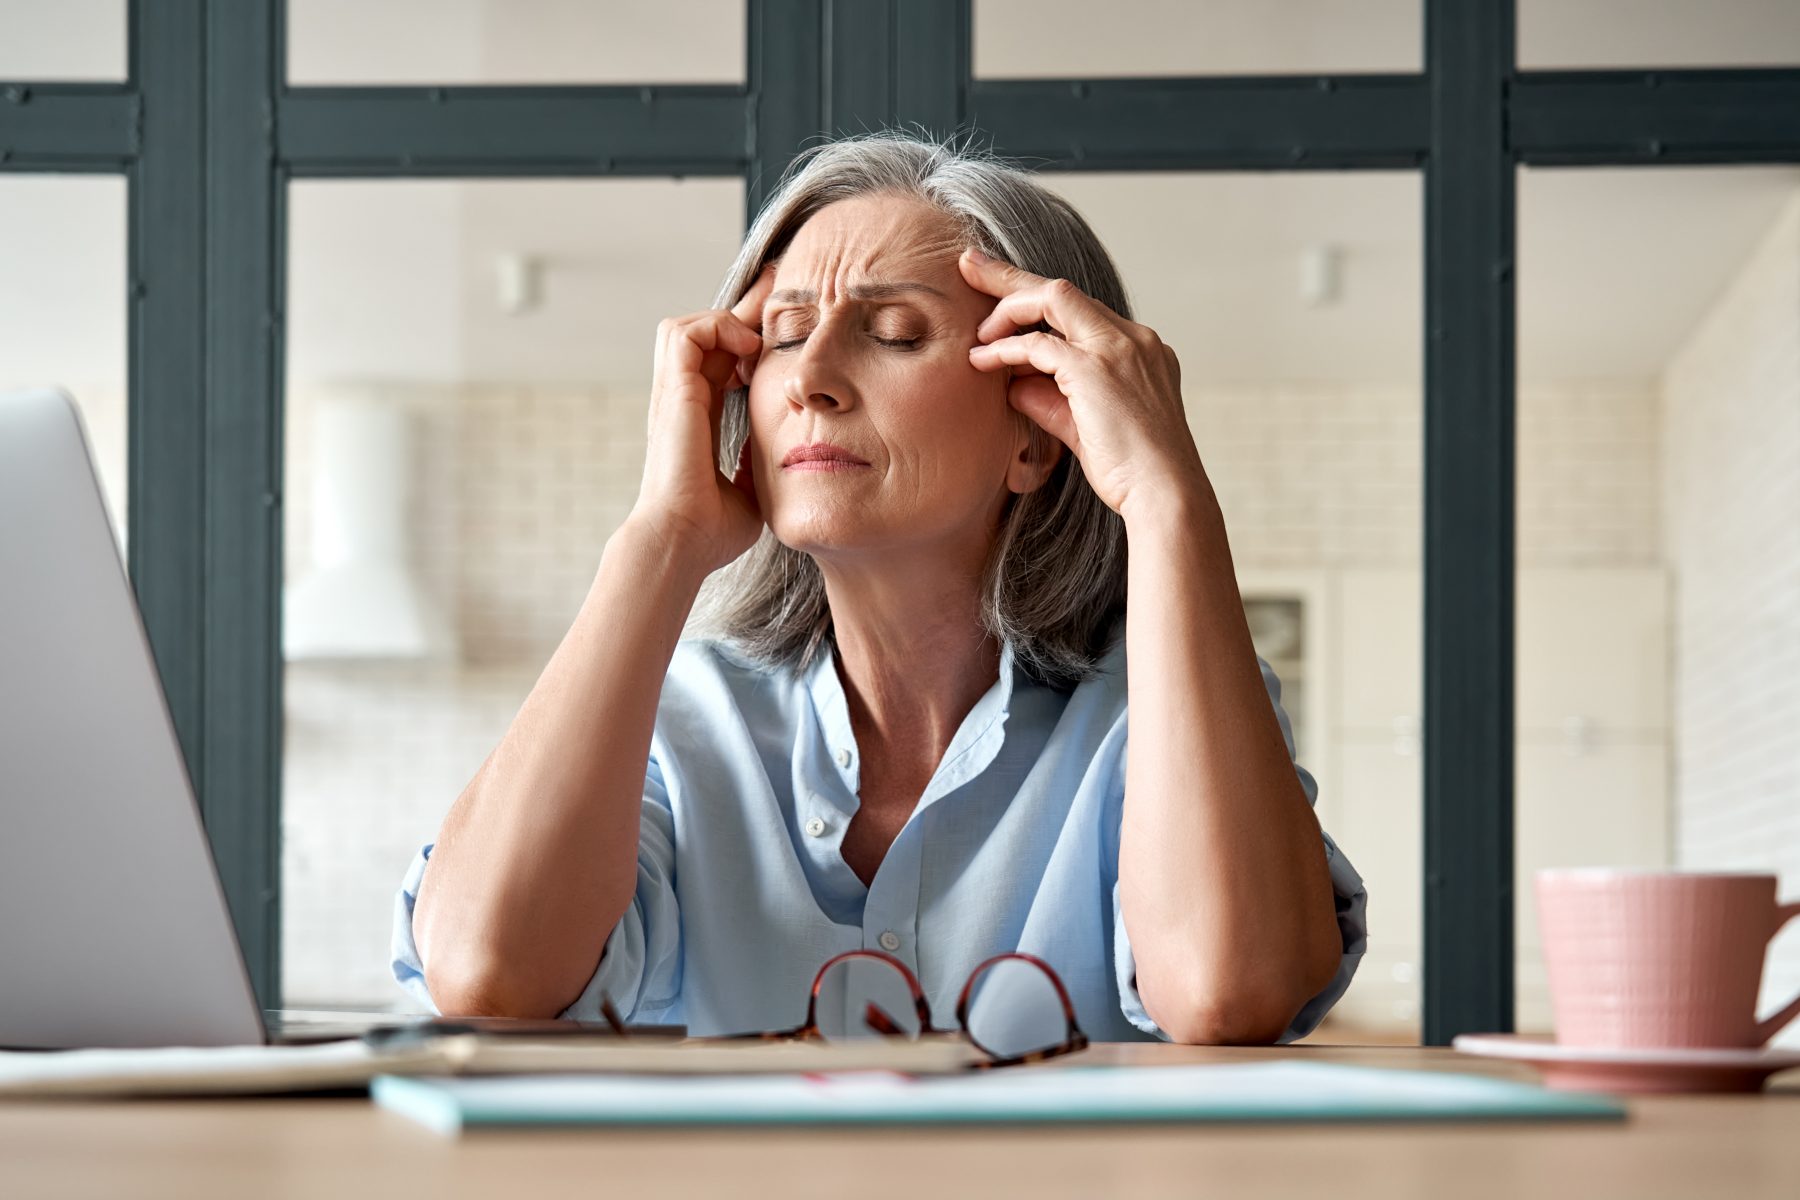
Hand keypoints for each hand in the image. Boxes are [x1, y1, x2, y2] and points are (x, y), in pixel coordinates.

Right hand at [628, 264, 775, 572]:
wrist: (684, 542)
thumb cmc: (712, 530)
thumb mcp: (750, 488)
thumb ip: (759, 463)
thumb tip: (783, 453)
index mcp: (698, 420)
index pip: (719, 363)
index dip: (746, 342)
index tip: (781, 334)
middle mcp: (682, 402)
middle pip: (704, 335)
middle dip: (743, 314)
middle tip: (780, 300)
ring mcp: (673, 395)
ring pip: (688, 326)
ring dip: (725, 320)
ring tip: (757, 339)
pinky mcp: (673, 392)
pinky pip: (687, 333)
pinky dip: (717, 327)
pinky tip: (747, 349)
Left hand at [960, 248, 1207, 521]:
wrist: (1165, 495)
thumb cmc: (1132, 472)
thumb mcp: (1086, 429)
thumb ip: (1052, 401)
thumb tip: (1013, 384)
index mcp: (1140, 349)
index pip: (1080, 310)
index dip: (1037, 302)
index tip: (1001, 297)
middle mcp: (1134, 338)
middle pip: (1063, 289)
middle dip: (1010, 275)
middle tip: (969, 262)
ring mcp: (1118, 348)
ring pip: (1051, 298)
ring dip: (1006, 309)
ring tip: (976, 333)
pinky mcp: (1096, 368)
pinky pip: (1038, 343)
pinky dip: (1006, 348)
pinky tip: (982, 361)